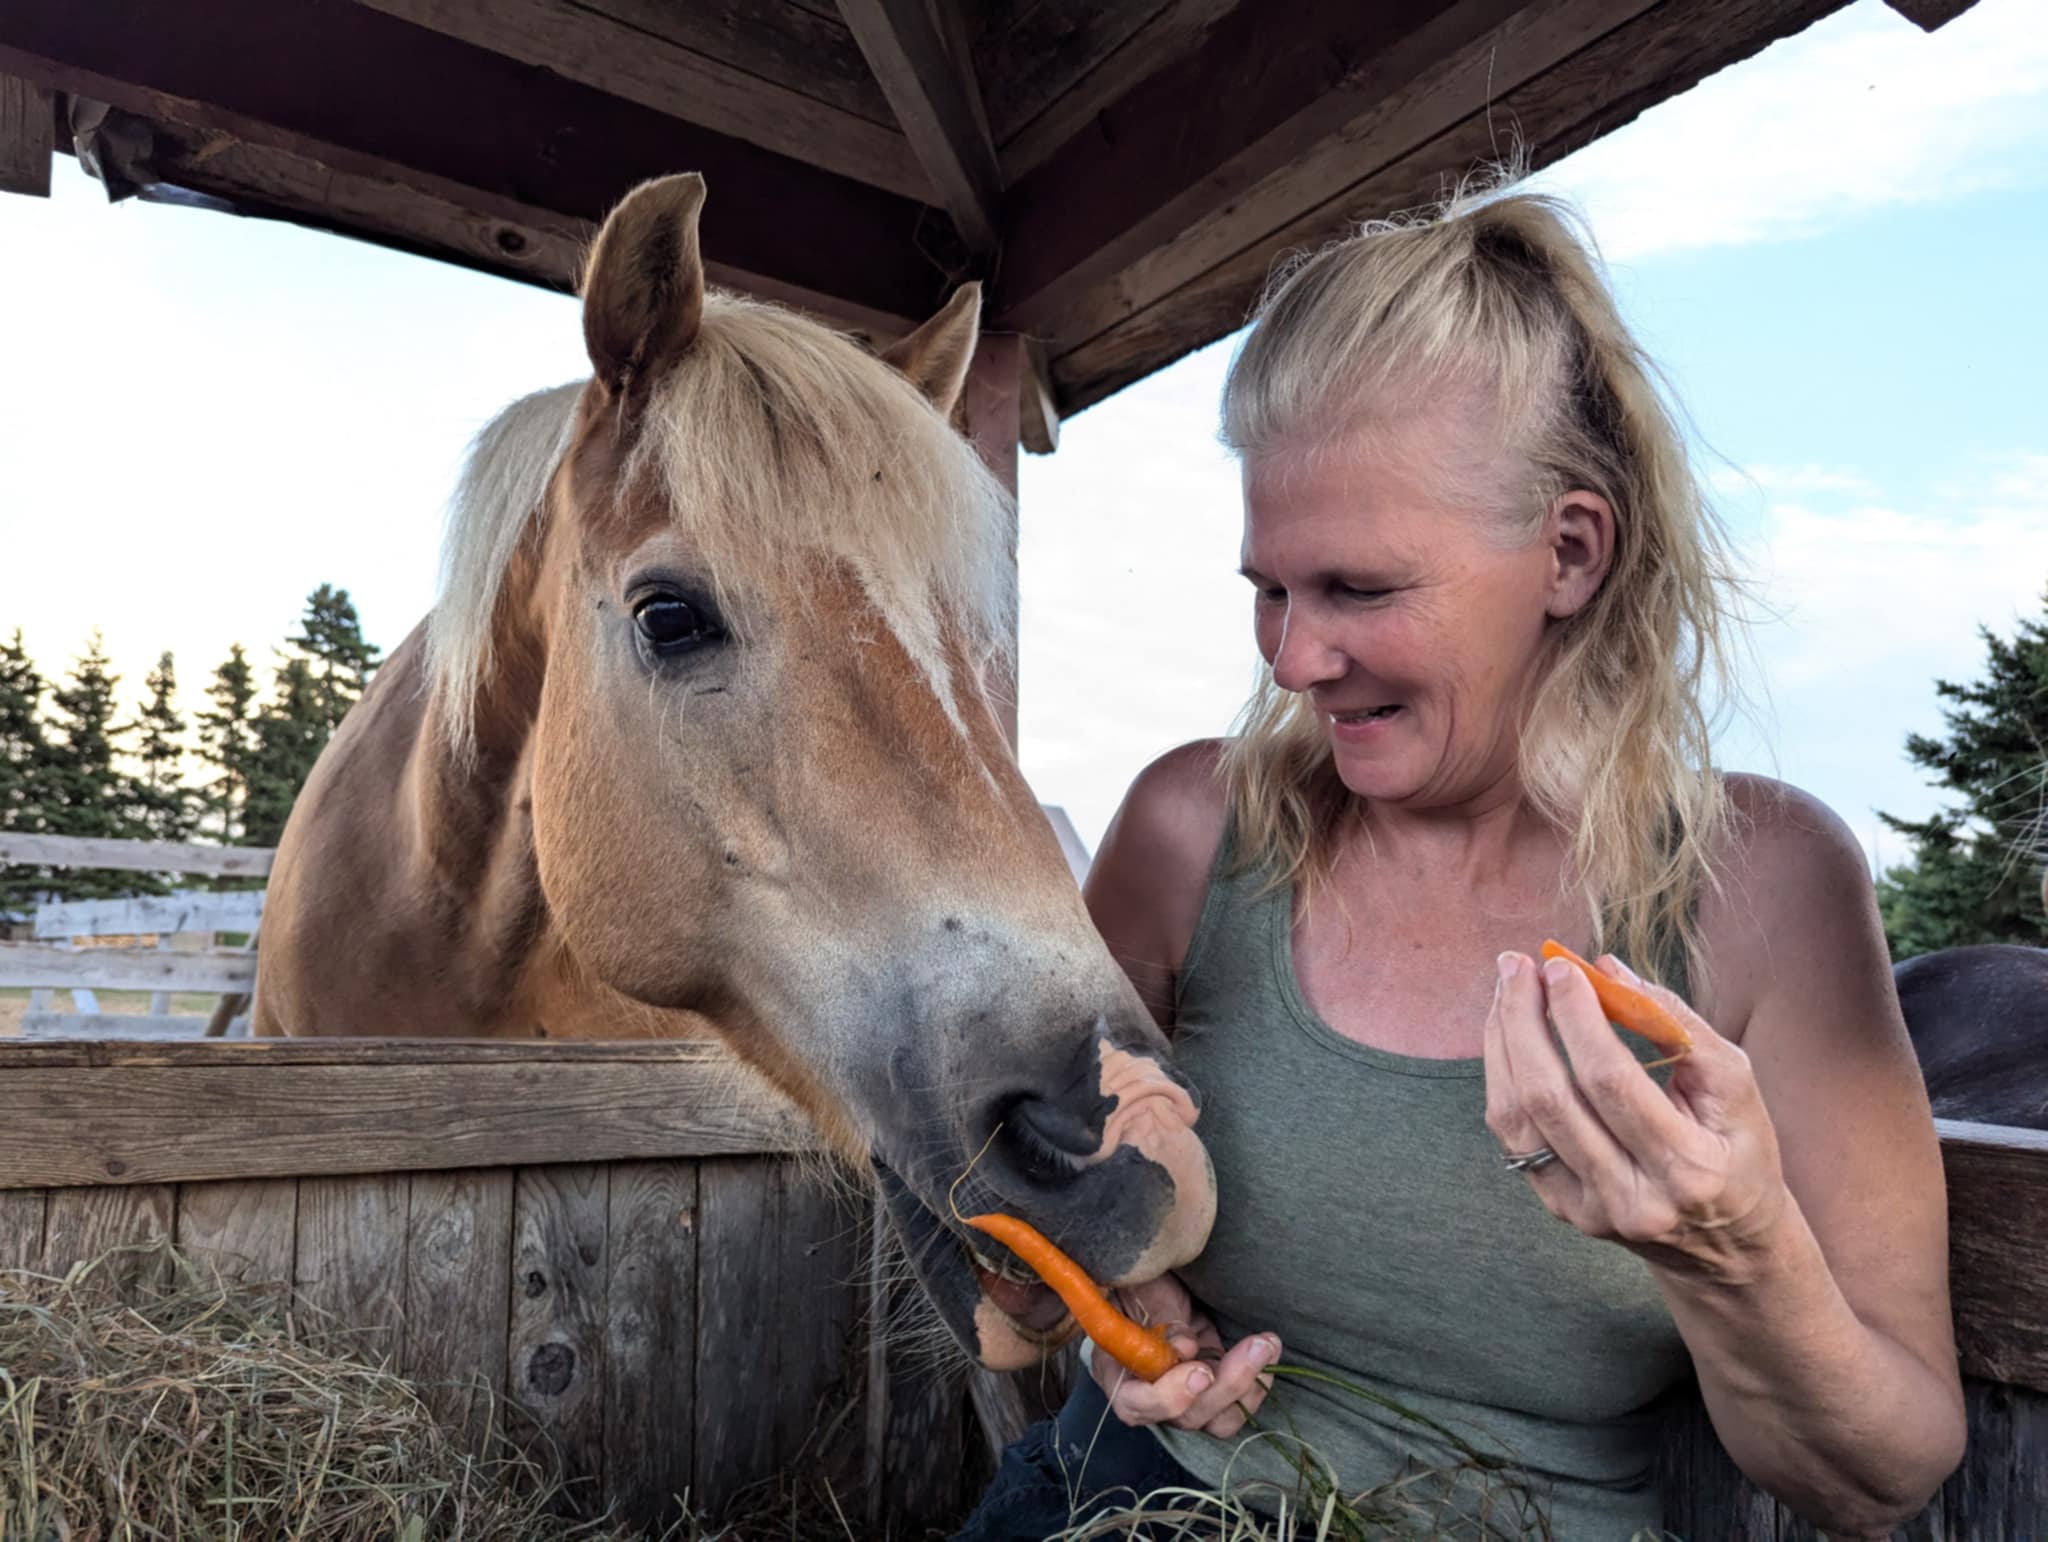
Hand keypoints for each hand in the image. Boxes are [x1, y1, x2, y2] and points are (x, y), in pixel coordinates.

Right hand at [1086, 1273, 1280, 1437]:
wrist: (1160, 1281)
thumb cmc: (1142, 1281)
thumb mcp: (1144, 1288)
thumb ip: (1160, 1317)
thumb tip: (1185, 1349)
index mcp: (1116, 1372)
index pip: (1135, 1404)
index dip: (1169, 1396)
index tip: (1201, 1371)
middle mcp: (1149, 1398)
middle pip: (1187, 1416)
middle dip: (1226, 1384)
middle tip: (1256, 1346)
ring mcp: (1184, 1399)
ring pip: (1217, 1420)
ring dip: (1247, 1387)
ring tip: (1267, 1345)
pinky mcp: (1210, 1392)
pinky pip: (1236, 1408)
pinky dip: (1256, 1386)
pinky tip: (1269, 1352)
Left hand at [1483, 949, 1790, 1280]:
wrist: (1730, 1243)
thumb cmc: (1738, 1148)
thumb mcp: (1736, 1085)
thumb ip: (1678, 1024)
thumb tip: (1608, 969)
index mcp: (1686, 1168)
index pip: (1611, 1081)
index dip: (1577, 1017)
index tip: (1560, 966)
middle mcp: (1631, 1199)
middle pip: (1550, 1098)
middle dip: (1523, 1022)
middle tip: (1516, 967)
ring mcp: (1589, 1212)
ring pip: (1518, 1119)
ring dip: (1502, 1045)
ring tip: (1507, 991)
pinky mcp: (1562, 1210)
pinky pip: (1514, 1138)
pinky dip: (1502, 1079)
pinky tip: (1508, 1038)